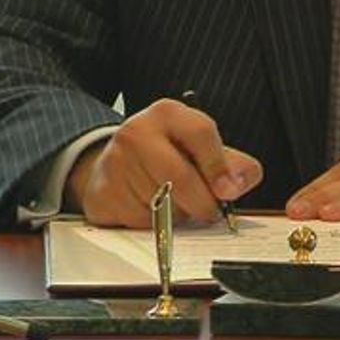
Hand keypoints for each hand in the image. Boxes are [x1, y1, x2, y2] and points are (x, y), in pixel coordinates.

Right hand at [65, 98, 262, 227]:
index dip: (218, 167)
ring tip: (173, 202)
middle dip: (201, 202)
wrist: (115, 164)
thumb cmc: (167, 156)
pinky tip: (150, 208)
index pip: (200, 133)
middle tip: (209, 211)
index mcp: (168, 114)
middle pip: (180, 176)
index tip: (228, 192)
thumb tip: (236, 184)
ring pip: (161, 204)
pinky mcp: (102, 192)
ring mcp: (115, 162)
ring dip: (177, 215)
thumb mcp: (201, 149)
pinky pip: (140, 221)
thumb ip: (232, 164)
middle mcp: (137, 132)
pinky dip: (153, 225)